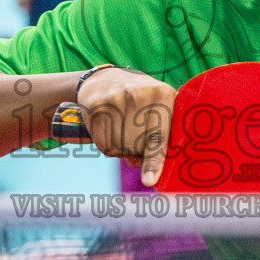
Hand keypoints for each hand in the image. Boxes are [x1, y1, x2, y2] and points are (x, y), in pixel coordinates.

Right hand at [76, 67, 175, 184]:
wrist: (105, 79)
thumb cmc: (138, 103)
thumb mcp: (155, 111)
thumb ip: (156, 139)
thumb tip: (142, 167)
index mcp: (163, 94)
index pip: (159, 136)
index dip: (154, 161)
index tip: (149, 181)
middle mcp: (140, 93)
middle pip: (137, 147)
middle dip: (135, 150)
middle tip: (132, 134)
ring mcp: (117, 97)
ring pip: (118, 147)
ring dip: (119, 148)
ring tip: (119, 127)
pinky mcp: (96, 104)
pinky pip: (102, 142)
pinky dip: (105, 143)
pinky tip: (106, 127)